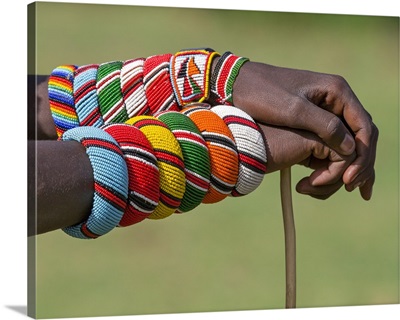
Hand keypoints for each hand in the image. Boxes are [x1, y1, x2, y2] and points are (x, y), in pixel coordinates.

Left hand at [233, 61, 377, 199]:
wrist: (238, 84)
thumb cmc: (262, 94)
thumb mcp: (293, 110)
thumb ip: (324, 126)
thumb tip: (351, 148)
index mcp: (336, 91)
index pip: (363, 127)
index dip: (362, 155)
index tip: (349, 179)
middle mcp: (336, 99)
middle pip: (361, 135)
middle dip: (360, 163)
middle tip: (351, 188)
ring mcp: (324, 109)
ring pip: (349, 140)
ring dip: (351, 164)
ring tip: (347, 188)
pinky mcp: (312, 120)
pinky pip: (331, 141)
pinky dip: (336, 160)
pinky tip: (332, 178)